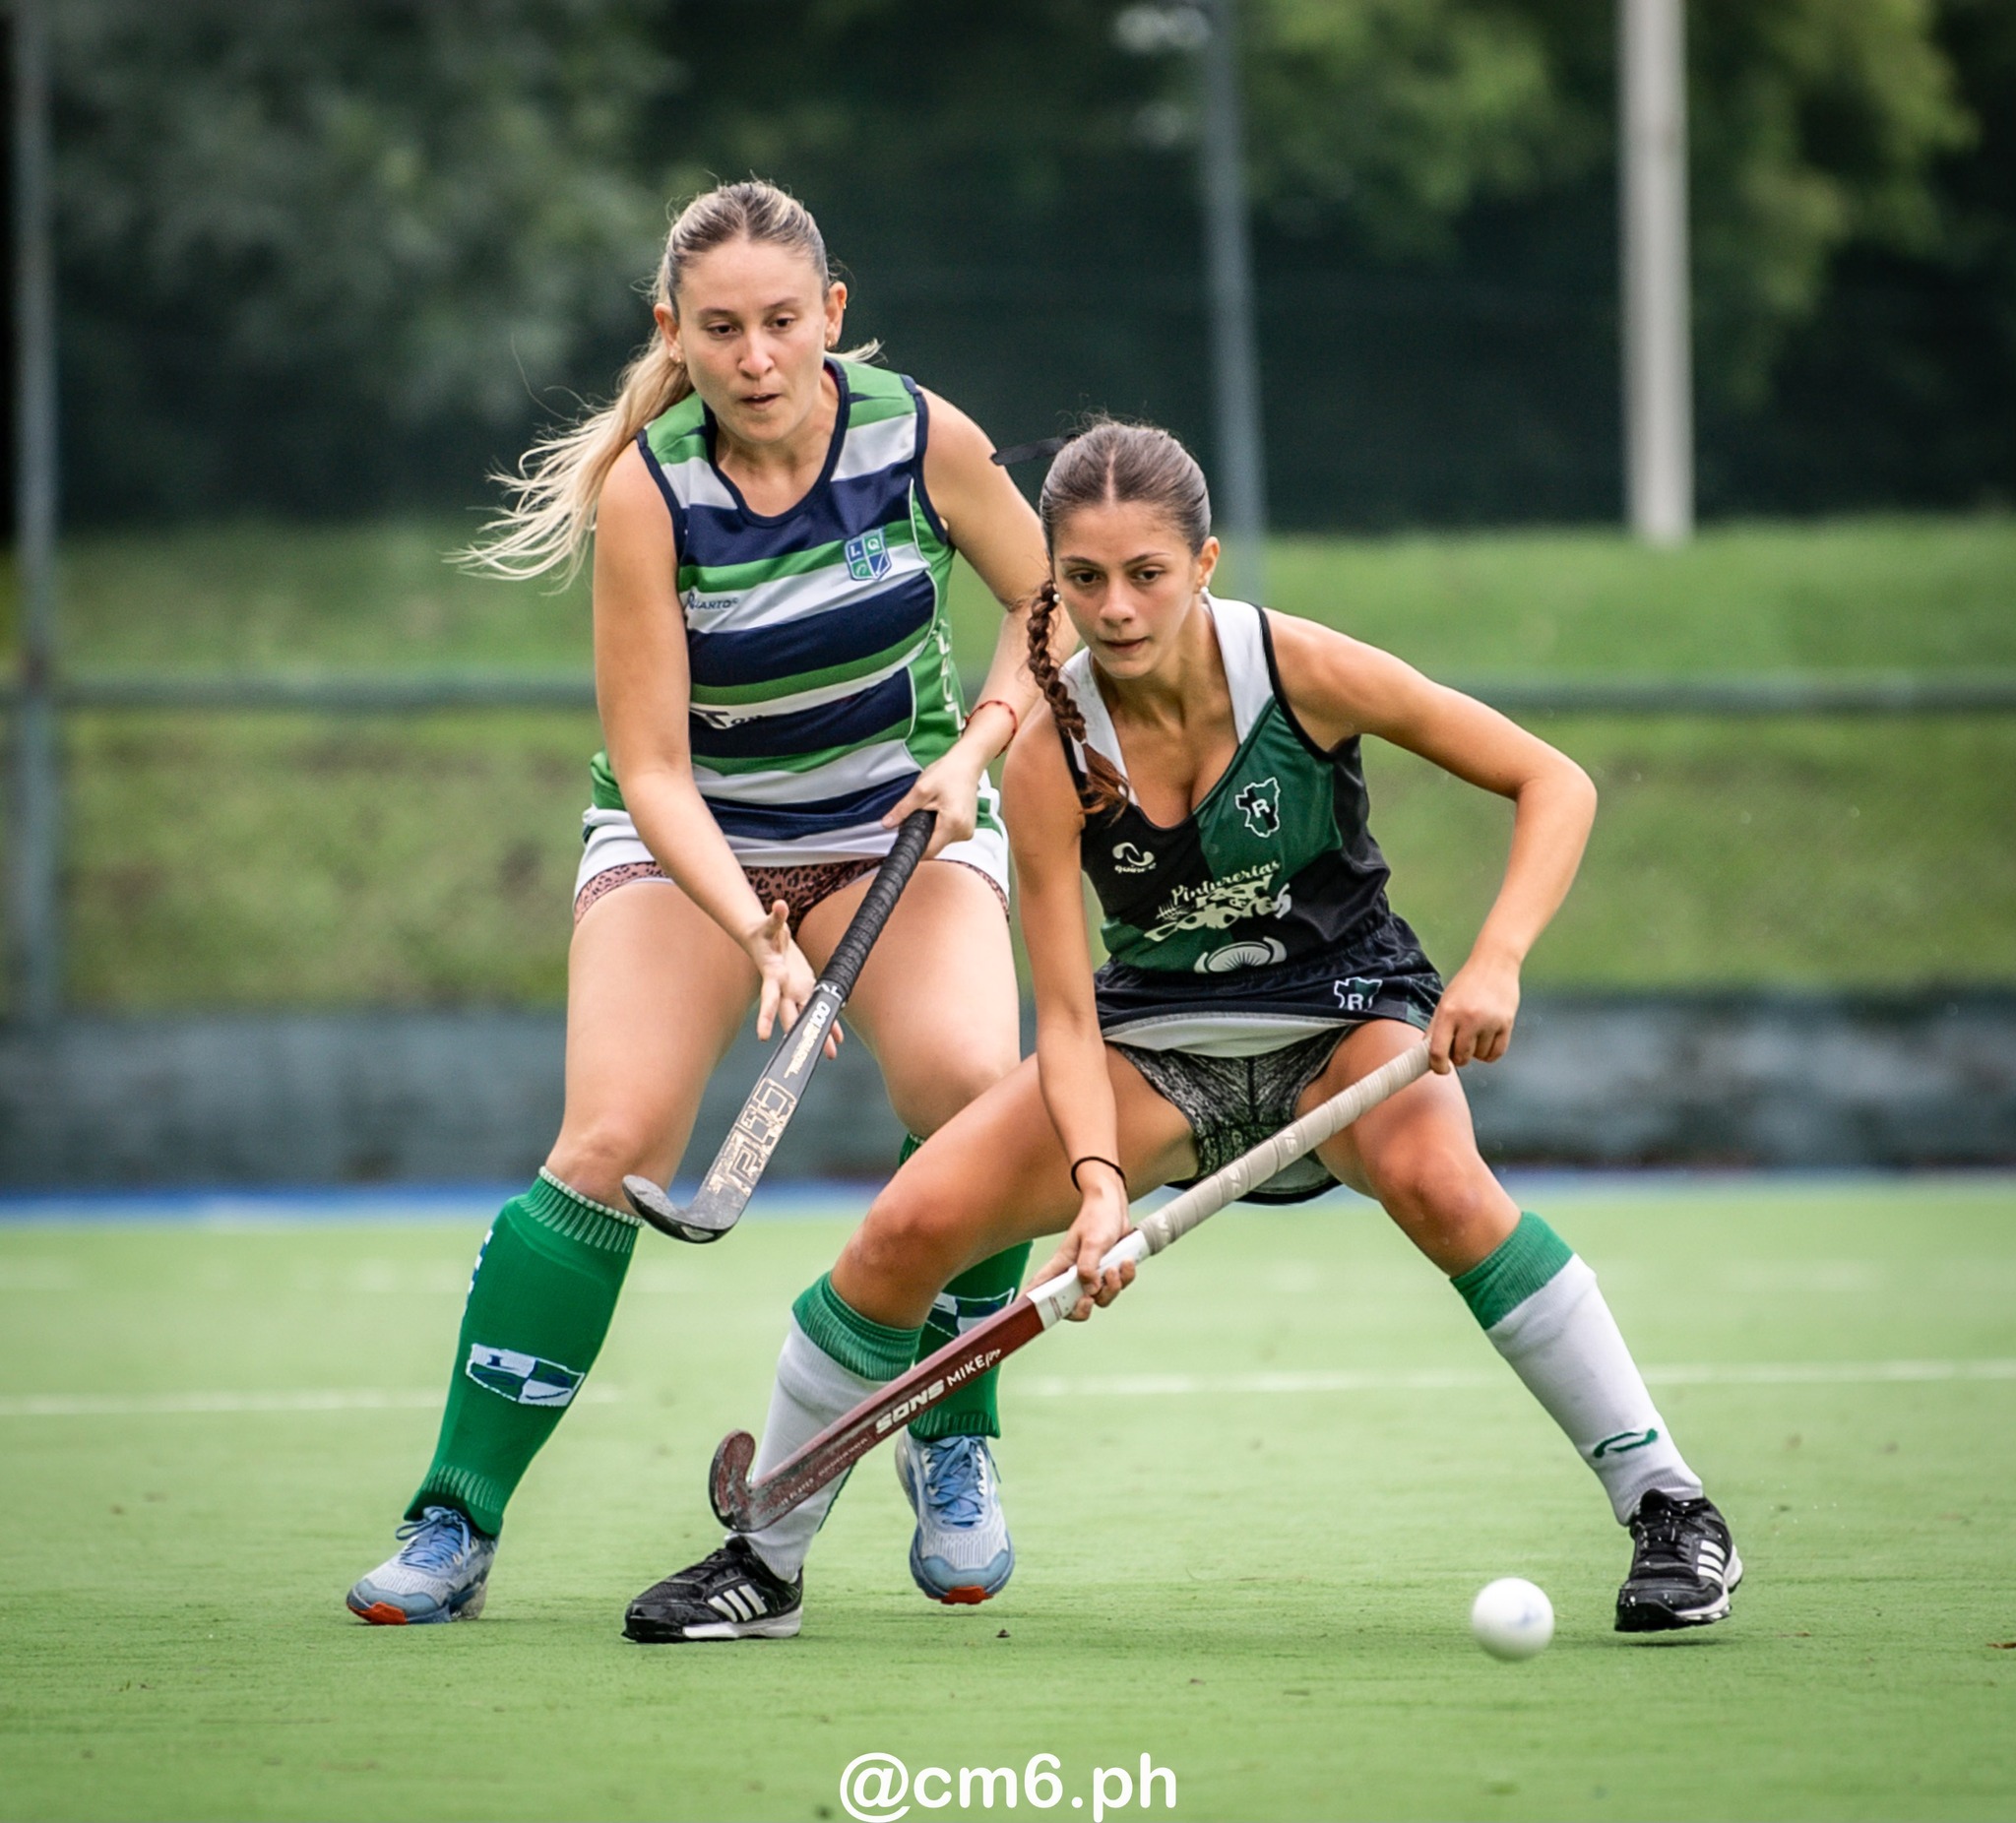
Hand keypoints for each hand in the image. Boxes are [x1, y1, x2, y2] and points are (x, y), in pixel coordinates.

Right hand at [745, 900, 840, 1056]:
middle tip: (807, 1056)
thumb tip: (779, 905)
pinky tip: (836, 1037)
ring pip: (806, 1017)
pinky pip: (816, 1008)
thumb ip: (776, 917)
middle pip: (790, 1017)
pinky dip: (826, 1021)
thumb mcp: (770, 923)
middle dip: (799, 1035)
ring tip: (830, 1054)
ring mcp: (794, 991)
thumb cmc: (765, 932)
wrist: (764, 939)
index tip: (763, 1037)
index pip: (768, 1000)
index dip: (765, 1017)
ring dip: (817, 1034)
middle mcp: (783, 989)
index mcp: (773, 976)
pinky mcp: (804, 989)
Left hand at [880, 741, 986, 855]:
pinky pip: (947, 835)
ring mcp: (967, 831)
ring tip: (931, 809)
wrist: (966, 764)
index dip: (913, 847)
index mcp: (953, 823)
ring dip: (931, 830)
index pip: (929, 851)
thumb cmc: (948, 773)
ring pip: (940, 841)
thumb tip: (887, 824)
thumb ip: (903, 809)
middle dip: (921, 834)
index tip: (903, 838)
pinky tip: (939, 812)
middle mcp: (963, 831)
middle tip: (918, 813)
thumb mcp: (920, 789)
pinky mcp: (967, 828)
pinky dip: (939, 827)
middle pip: (934, 846)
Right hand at [1034, 1165, 1135, 1321]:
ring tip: (1115, 1268)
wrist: (1115, 1206)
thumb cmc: (1097, 1218)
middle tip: (1090, 1299)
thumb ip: (1089, 1266)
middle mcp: (1073, 1274)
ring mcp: (1091, 1274)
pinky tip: (1125, 1262)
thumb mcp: (1093, 1241)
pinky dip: (1124, 1278)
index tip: (1024, 1317)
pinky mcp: (1107, 1272)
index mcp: (1061, 1265)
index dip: (1031, 1304)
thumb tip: (1090, 1290)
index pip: (1039, 1287)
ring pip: (1099, 1299)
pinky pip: (1116, 1287)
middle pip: (1071, 1307)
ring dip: (1111, 1288)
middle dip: (1083, 1309)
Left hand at [1426, 950, 1519, 1072]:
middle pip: (1460, 1057)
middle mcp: (1468, 1018)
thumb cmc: (1467, 983)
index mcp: (1448, 1012)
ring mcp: (1489, 1022)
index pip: (1438, 1051)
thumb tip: (1428, 1054)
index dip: (1437, 1066)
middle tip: (1458, 1047)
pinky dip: (1490, 1054)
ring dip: (1475, 1053)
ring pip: (1479, 1057)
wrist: (1494, 964)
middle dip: (1458, 1058)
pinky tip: (1486, 1043)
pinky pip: (1496, 1053)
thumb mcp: (1445, 1002)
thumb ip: (1436, 1028)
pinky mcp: (1506, 1024)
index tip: (1441, 1069)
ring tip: (1474, 1036)